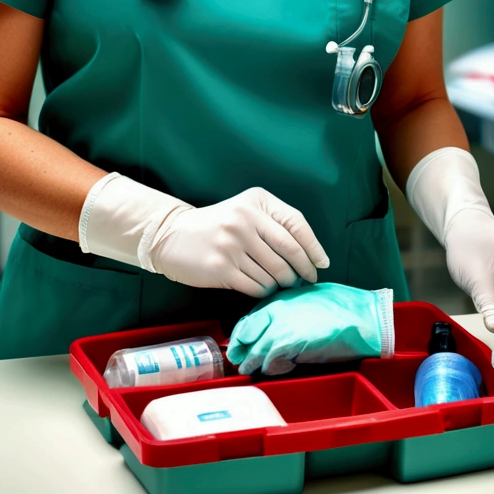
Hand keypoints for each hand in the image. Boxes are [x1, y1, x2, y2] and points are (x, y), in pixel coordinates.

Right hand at [145, 187, 329, 298]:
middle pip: (289, 251)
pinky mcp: (222, 267)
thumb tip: (308, 255)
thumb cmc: (216, 225)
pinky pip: (257, 287)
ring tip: (282, 285)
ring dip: (283, 284)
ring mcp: (233, 244)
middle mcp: (245, 219)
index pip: (296, 223)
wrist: (172, 236)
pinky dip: (265, 292)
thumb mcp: (245, 210)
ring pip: (274, 273)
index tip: (321, 263)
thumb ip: (273, 224)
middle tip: (306, 280)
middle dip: (303, 270)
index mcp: (256, 201)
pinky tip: (264, 289)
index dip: (313, 247)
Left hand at [226, 283, 391, 374]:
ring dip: (252, 362)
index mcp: (281, 297)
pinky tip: (274, 370)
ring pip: (255, 350)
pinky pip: (271, 361)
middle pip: (245, 333)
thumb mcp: (308, 298)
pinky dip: (270, 368)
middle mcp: (276, 310)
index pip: (249, 317)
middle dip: (240, 349)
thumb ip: (289, 309)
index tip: (238, 343)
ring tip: (249, 370)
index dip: (241, 334)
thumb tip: (276, 324)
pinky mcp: (289, 343)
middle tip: (238, 361)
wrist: (360, 317)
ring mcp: (281, 326)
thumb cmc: (341, 306)